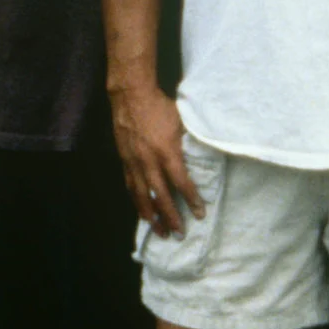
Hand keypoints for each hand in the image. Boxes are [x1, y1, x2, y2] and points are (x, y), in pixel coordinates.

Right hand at [111, 81, 203, 236]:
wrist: (130, 95)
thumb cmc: (160, 107)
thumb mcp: (182, 123)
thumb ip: (190, 143)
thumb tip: (205, 159)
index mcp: (166, 151)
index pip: (181, 182)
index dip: (191, 199)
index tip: (200, 213)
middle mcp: (148, 160)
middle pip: (160, 195)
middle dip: (171, 217)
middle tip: (180, 233)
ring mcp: (133, 161)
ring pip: (142, 195)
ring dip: (151, 216)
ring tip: (160, 231)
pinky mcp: (124, 159)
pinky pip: (131, 186)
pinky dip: (137, 201)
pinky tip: (143, 213)